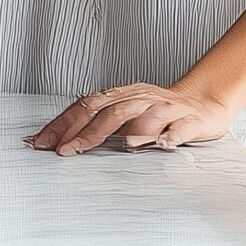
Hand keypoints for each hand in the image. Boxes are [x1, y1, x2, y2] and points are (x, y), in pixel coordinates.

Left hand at [28, 82, 240, 154]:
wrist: (202, 101)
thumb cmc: (156, 111)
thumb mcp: (123, 111)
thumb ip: (95, 121)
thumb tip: (58, 137)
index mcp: (121, 96)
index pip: (86, 107)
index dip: (63, 124)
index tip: (43, 142)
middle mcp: (140, 99)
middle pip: (110, 112)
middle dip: (86, 131)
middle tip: (67, 150)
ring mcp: (166, 109)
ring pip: (146, 116)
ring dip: (131, 131)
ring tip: (118, 146)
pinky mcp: (191, 120)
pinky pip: (181, 127)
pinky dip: (173, 134)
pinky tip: (165, 144)